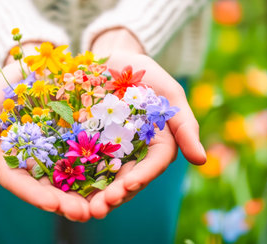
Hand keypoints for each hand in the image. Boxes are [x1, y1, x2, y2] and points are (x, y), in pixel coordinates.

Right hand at [0, 43, 90, 221]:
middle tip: (85, 213)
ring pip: (71, 180)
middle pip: (48, 188)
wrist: (40, 59)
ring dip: (86, 196)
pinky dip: (101, 172)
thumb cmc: (10, 84)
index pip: (20, 182)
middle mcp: (37, 159)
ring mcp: (59, 150)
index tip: (53, 204)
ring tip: (103, 206)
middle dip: (65, 203)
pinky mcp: (81, 138)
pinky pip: (91, 158)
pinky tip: (115, 182)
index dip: (35, 196)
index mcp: (14, 156)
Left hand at [87, 28, 206, 218]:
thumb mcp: (170, 94)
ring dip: (94, 195)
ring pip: (104, 177)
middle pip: (127, 179)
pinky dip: (75, 177)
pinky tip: (64, 188)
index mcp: (156, 144)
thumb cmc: (146, 75)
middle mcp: (133, 152)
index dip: (141, 177)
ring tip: (83, 209)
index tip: (129, 185)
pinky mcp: (86, 142)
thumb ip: (185, 126)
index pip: (152, 165)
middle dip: (115, 195)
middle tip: (100, 208)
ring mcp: (109, 148)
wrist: (113, 58)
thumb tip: (201, 161)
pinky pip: (81, 162)